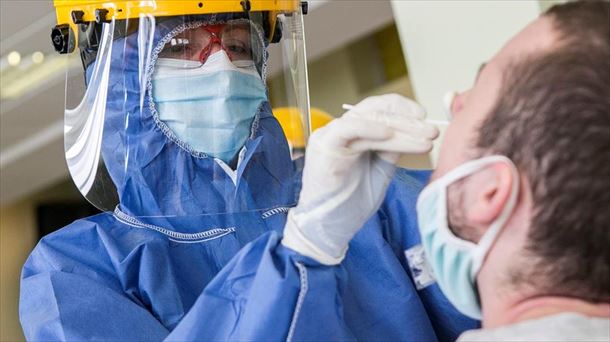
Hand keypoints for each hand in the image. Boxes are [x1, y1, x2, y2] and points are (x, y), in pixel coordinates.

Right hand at [282, 94, 438, 264]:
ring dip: (399, 128)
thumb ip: (391, 150)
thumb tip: (416, 132)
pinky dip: (369, 128)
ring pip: (368, 120)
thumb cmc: (350, 203)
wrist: (328, 228)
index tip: (426, 119)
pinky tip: (389, 134)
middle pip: (376, 112)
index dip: (403, 110)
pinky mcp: (324, 146)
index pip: (379, 111)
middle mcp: (340, 130)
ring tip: (424, 138)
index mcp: (353, 134)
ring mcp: (330, 136)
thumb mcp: (379, 170)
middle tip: (432, 131)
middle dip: (408, 121)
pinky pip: (348, 129)